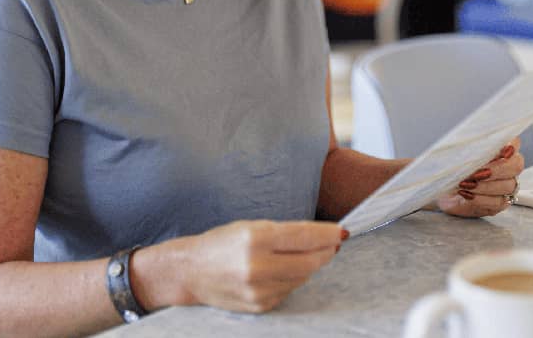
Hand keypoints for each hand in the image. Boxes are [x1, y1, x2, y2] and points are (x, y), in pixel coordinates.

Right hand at [132, 220, 343, 313]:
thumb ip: (287, 232)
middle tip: (331, 244)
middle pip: (310, 261)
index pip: (304, 236)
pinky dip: (292, 280)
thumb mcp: (251, 226)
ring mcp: (258, 290)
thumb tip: (325, 237)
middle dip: (325, 251)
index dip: (327, 234)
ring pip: (302, 277)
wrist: (191, 272)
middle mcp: (256, 266)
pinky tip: (281, 271)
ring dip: (309, 265)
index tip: (341, 231)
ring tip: (300, 255)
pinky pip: (289, 291)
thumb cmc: (222, 243)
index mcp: (254, 239)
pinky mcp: (259, 305)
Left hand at [435, 139, 525, 218]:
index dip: (511, 146)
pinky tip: (466, 194)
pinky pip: (497, 203)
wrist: (440, 188)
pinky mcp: (499, 204)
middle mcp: (508, 167)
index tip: (502, 151)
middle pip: (516, 166)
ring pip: (508, 186)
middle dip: (496, 169)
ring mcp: (506, 187)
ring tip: (465, 184)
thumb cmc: (451, 167)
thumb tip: (474, 145)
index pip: (514, 143)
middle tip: (476, 173)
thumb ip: (469, 147)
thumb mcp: (456, 153)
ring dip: (485, 186)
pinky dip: (480, 198)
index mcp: (500, 149)